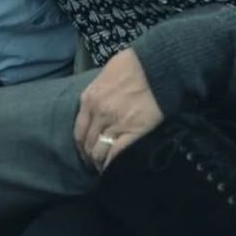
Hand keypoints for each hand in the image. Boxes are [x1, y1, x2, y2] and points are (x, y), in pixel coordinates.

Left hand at [74, 47, 164, 171]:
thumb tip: (95, 104)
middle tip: (96, 165)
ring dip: (100, 163)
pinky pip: (117, 154)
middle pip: (88, 144)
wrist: (156, 66)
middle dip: (90, 157)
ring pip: (99, 152)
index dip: (82, 146)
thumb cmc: (132, 65)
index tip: (86, 153)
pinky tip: (114, 170)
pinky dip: (113, 164)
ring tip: (105, 169)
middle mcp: (98, 114)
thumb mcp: (105, 76)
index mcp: (89, 100)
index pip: (79, 131)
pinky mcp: (132, 131)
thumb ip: (97, 92)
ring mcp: (114, 124)